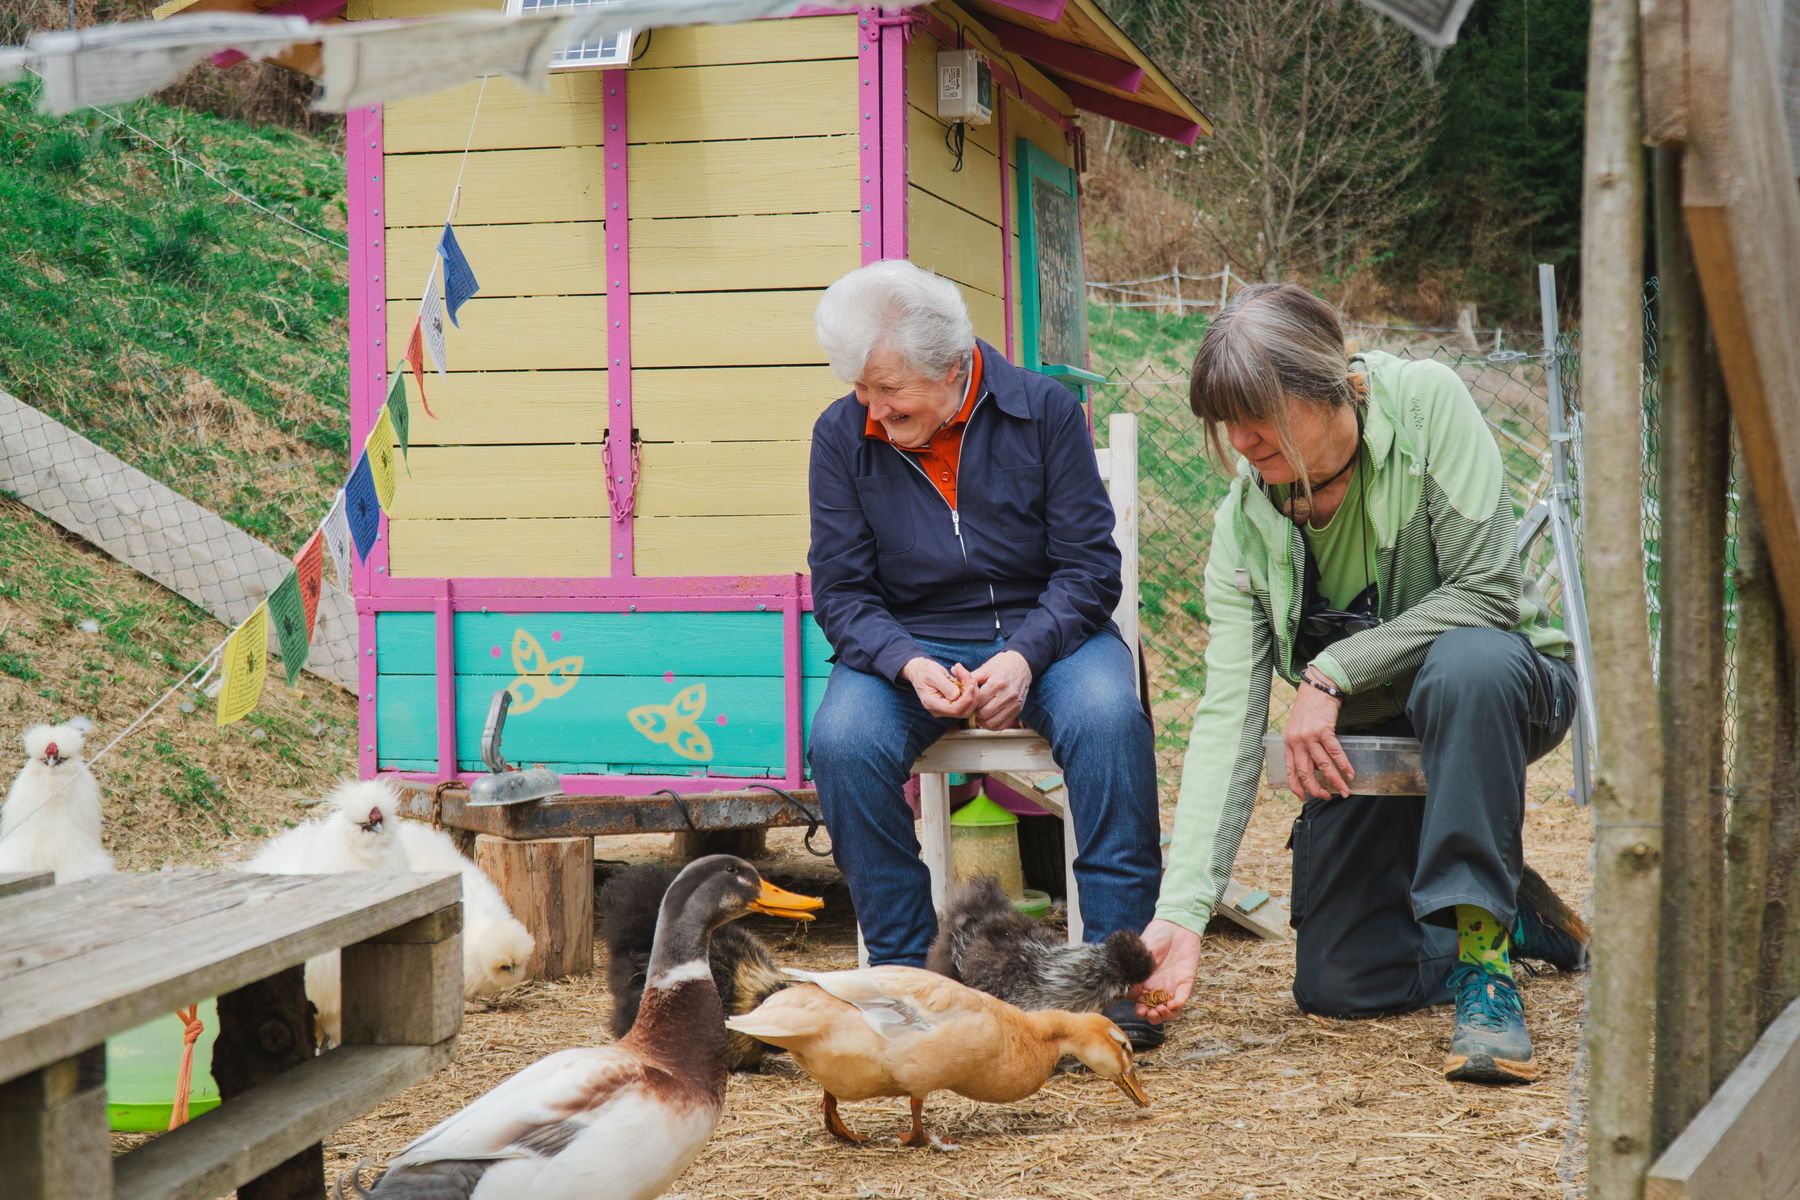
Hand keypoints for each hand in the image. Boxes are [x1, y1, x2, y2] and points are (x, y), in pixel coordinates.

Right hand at [902, 657, 977, 718]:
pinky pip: (966, 700)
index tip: (971, 685)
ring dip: (972, 690)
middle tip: (970, 678)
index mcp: (933, 704)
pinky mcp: (952, 703)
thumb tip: (958, 695)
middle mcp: (940, 710)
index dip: (966, 699)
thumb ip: (946, 686)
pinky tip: (962, 676)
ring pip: (968, 706)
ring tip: (964, 674)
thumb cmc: (924, 671)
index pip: (955, 710)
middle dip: (972, 695)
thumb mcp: (934, 675)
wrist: (920, 670)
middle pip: (965, 711)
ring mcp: (947, 708)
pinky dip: (969, 688)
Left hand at [969, 650, 1031, 729]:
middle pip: (984, 713)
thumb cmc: (1003, 665)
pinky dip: (993, 725)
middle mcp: (1007, 695)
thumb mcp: (986, 667)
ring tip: (980, 713)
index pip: (978, 700)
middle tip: (973, 706)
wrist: (1023, 665)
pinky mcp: (1018, 710)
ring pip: (993, 723)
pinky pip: (1002, 726)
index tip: (968, 699)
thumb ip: (970, 675)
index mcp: (997, 683)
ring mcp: (1014, 704)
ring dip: (983, 720)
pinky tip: (988, 717)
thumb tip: (954, 673)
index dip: (970, 702)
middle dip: (975, 712)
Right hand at [1131, 919, 1200, 1021]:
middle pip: (1154, 1010)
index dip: (1139, 1009)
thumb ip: (1134, 970)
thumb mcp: (1140, 953)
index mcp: (1143, 982)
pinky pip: (1182, 997)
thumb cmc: (1154, 936)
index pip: (1140, 1002)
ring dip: (1165, 1015)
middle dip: (1151, 1017)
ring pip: (1169, 1010)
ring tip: (1160, 1010)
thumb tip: (1124, 986)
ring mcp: (1172, 986)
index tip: (1138, 1008)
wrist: (1174, 925)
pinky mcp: (1186, 981)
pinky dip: (1177, 1004)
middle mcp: (1157, 988)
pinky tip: (1172, 1004)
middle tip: (1149, 1013)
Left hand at [1283, 680, 1353, 799]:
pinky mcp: (1324, 731)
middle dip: (1317, 789)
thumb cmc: (1308, 711)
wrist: (1316, 690)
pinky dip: (1344, 765)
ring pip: (1323, 766)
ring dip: (1335, 781)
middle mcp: (1296, 742)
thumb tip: (1314, 769)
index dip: (1296, 787)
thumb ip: (1302, 749)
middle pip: (1306, 773)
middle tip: (1327, 797)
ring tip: (1344, 791)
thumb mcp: (1297, 731)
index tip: (1304, 798)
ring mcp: (1309, 737)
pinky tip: (1350, 774)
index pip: (1290, 771)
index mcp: (1288, 743)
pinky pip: (1335, 753)